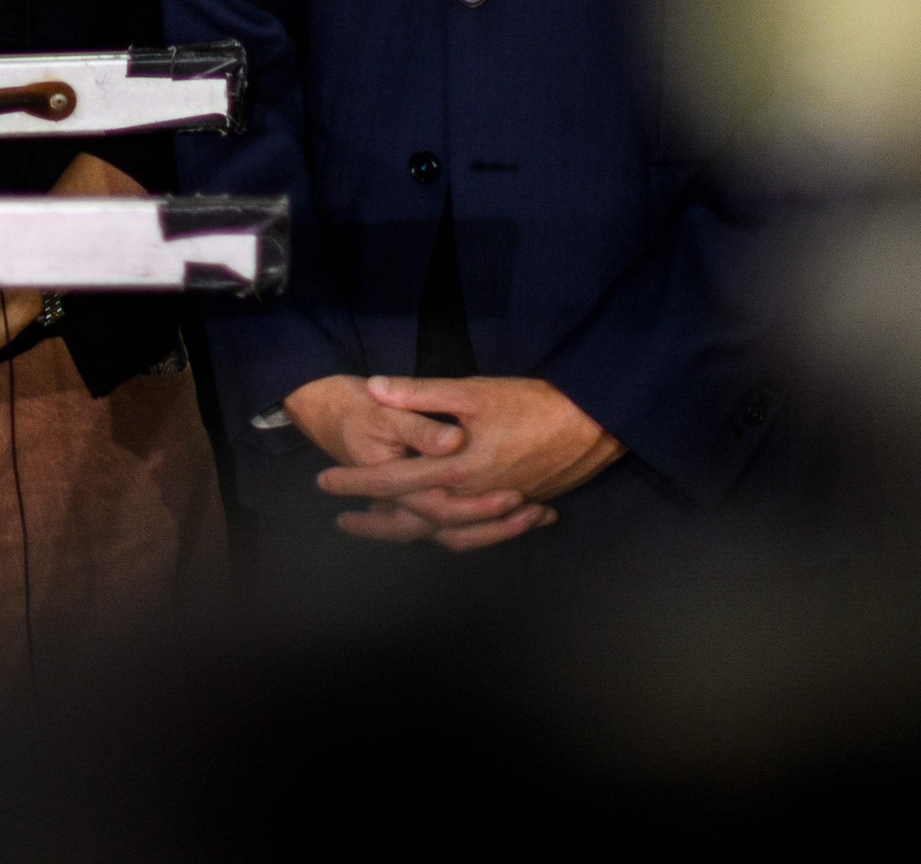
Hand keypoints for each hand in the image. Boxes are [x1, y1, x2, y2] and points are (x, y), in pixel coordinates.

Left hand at [306, 375, 623, 550]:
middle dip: (376, 521)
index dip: (356, 482)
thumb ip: (421, 394)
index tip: (323, 484)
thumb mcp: (473, 390)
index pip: (394, 481)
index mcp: (457, 469)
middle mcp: (475, 496)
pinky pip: (479, 531)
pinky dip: (455, 533)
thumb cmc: (533, 402)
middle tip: (342, 522)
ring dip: (412, 531)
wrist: (598, 423)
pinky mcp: (520, 505)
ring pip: (447, 531)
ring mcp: (499, 505)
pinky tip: (441, 528)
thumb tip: (373, 388)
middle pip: (415, 519)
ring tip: (383, 528)